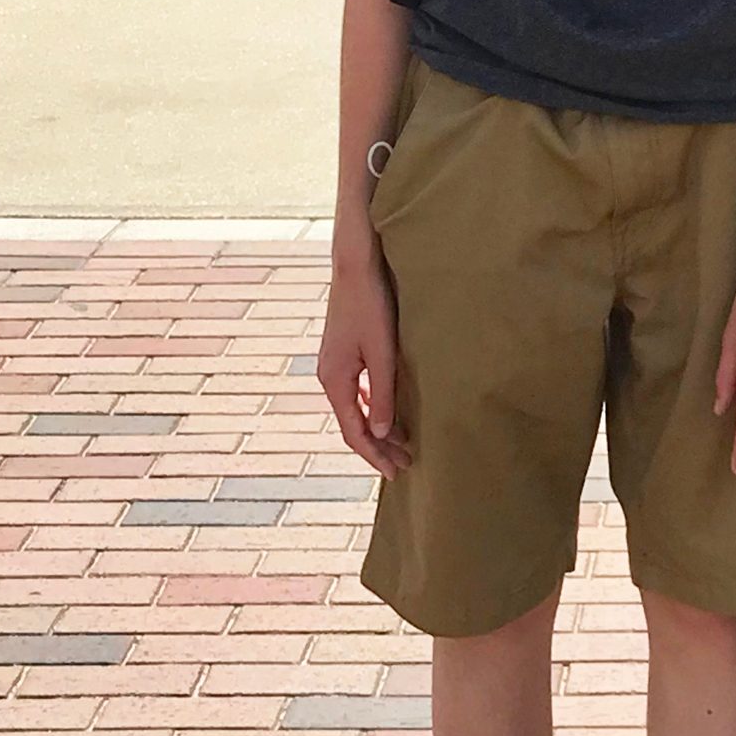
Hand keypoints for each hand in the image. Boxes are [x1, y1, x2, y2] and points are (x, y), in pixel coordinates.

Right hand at [317, 249, 409, 478]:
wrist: (355, 262)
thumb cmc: (370, 303)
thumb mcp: (381, 350)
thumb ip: (382, 391)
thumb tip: (381, 433)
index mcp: (335, 380)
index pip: (355, 432)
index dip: (376, 455)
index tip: (397, 473)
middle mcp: (330, 376)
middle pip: (354, 423)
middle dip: (379, 446)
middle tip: (406, 463)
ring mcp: (334, 363)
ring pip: (356, 406)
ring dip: (378, 425)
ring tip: (402, 440)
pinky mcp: (343, 350)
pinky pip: (356, 389)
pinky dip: (372, 404)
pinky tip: (387, 404)